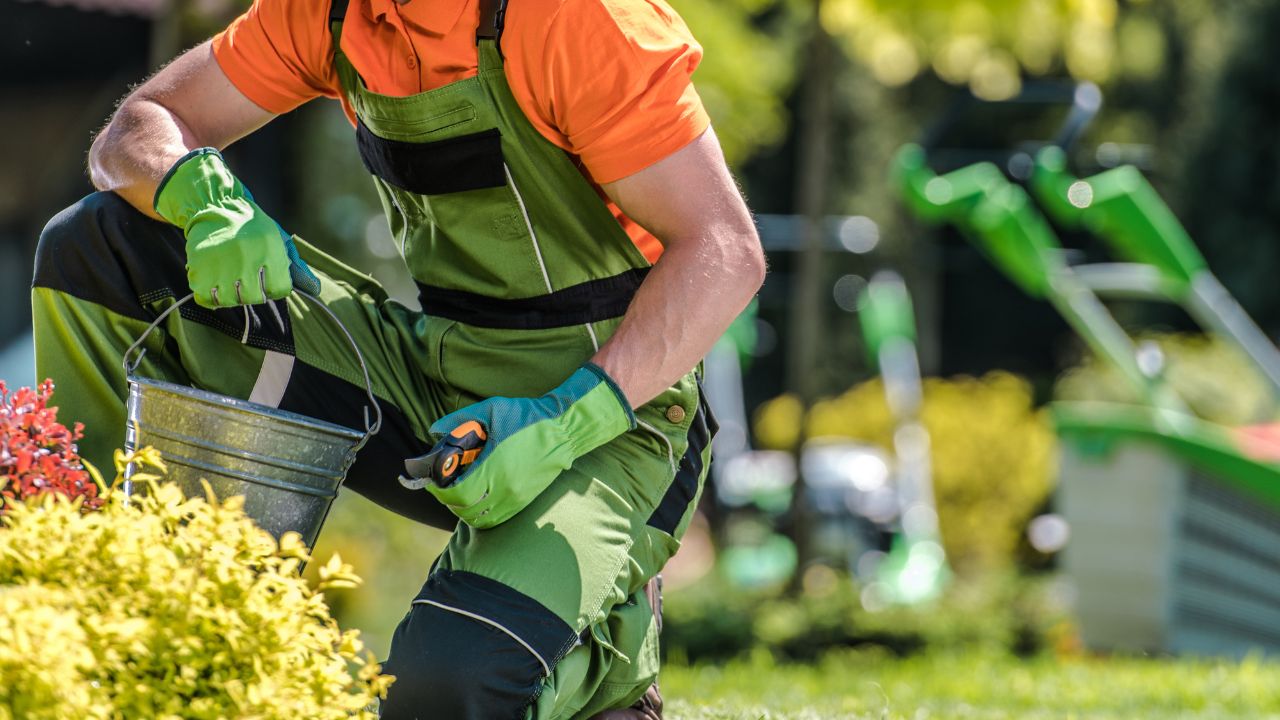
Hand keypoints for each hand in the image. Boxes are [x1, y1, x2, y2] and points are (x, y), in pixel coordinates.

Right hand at [154, 148, 319, 307]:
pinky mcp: (198, 267)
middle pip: (255, 298)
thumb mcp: (279, 240)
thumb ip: (297, 267)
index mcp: (269, 249)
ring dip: (231, 295)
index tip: (266, 277)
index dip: (274, 288)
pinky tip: (213, 280)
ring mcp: (221, 262)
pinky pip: (206, 298)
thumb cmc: (252, 228)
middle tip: (245, 277)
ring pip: (231, 300)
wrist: (214, 205)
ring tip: (229, 277)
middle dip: (253, 292)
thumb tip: (315, 290)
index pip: (279, 290)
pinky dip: (210, 295)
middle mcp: (246, 256)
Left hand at [415, 363, 634, 527]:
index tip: (433, 481)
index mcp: (495, 467)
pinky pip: (496, 518)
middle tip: (442, 487)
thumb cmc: (527, 417)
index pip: (458, 493)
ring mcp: (516, 498)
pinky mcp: (524, 501)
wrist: (563, 429)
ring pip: (480, 519)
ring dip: (463, 510)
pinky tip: (477, 497)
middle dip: (448, 500)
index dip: (441, 491)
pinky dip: (480, 514)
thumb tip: (435, 431)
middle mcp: (505, 488)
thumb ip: (460, 421)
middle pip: (465, 510)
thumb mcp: (491, 410)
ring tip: (459, 493)